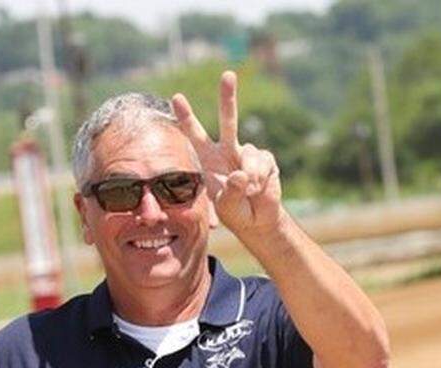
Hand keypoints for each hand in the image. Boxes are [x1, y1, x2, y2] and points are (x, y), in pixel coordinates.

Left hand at [171, 70, 282, 237]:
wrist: (256, 220)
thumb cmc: (232, 211)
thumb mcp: (223, 205)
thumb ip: (229, 191)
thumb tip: (240, 173)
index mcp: (208, 159)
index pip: (195, 135)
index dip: (186, 117)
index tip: (175, 97)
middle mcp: (227, 150)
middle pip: (228, 119)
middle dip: (228, 97)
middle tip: (228, 75)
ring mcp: (247, 153)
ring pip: (249, 152)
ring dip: (248, 177)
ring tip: (248, 192)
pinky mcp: (265, 159)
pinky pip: (262, 163)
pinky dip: (260, 178)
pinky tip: (259, 188)